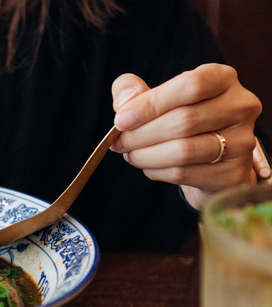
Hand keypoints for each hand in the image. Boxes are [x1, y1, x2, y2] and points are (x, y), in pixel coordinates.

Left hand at [110, 63, 261, 209]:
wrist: (211, 160)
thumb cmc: (179, 121)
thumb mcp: (157, 99)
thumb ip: (134, 92)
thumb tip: (125, 103)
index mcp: (222, 79)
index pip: (190, 86)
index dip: (150, 104)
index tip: (121, 120)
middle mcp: (240, 106)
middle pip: (184, 121)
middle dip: (141, 134)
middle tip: (119, 142)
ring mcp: (242, 141)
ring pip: (183, 151)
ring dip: (145, 155)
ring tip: (130, 155)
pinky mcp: (233, 172)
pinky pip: (184, 173)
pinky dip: (157, 171)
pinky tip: (149, 166)